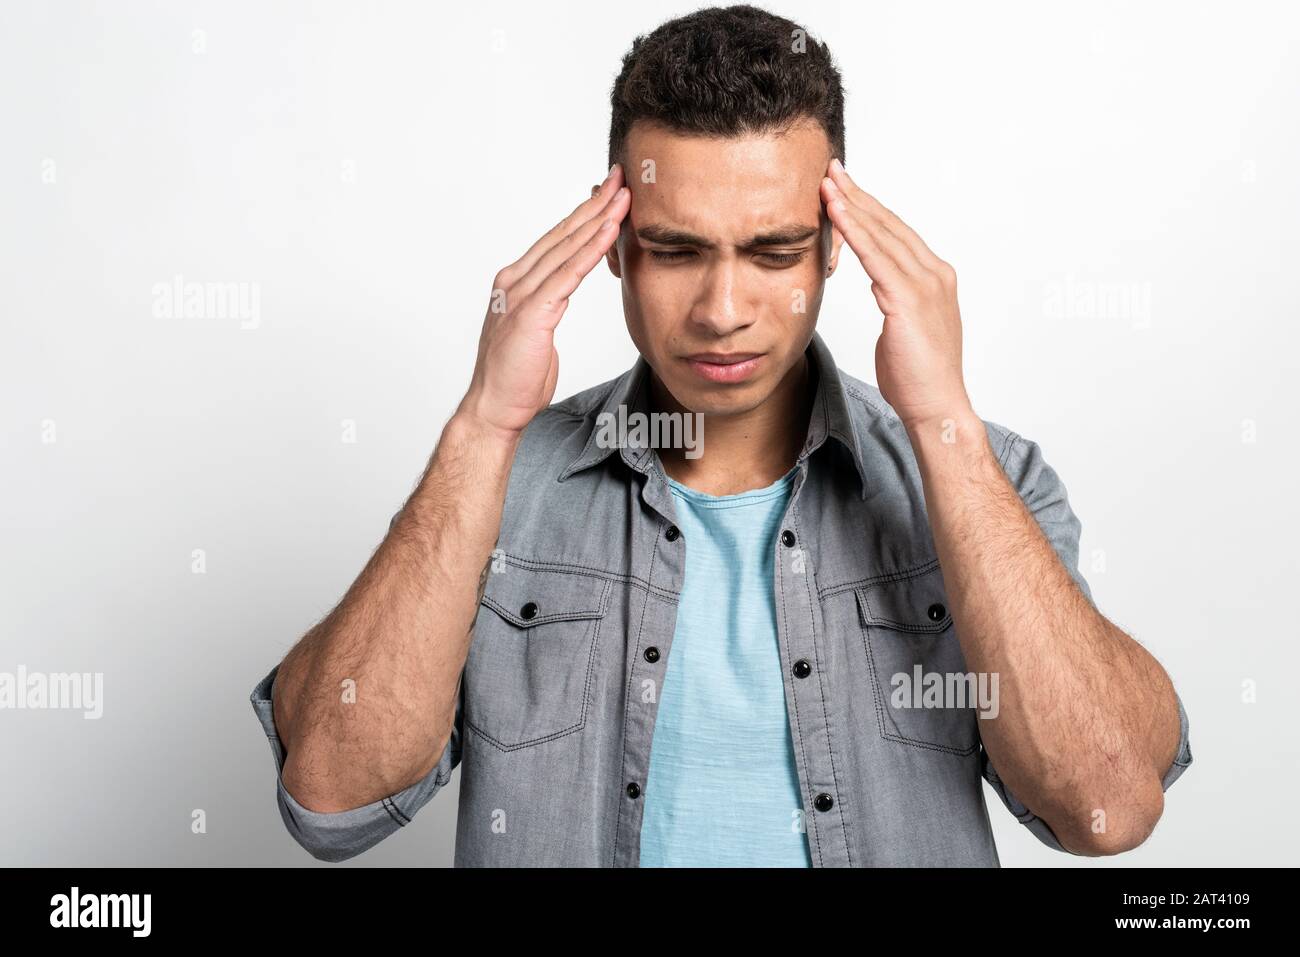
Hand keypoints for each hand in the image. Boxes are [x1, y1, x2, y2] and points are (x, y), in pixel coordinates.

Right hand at [459, 165, 630, 439]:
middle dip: (594, 203)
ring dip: (598, 218)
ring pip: (567, 248)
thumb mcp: (537, 332)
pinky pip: (568, 274)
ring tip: (624, 195)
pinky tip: (609, 230)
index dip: (583, 214)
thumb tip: (561, 296)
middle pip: (562, 234)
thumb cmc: (516, 378)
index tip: (608, 193)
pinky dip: (591, 249)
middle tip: (621, 176)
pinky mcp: (532, 312)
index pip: (556, 241)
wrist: (494, 409)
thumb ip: (548, 307)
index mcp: (516, 284)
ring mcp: (521, 294)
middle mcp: (515, 281)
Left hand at [820, 158, 971, 430]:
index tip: (846, 187)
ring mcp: (924, 285)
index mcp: (934, 278)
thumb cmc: (918, 376)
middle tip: (833, 169)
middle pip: (890, 224)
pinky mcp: (908, 301)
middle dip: (859, 195)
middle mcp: (934, 274)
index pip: (897, 233)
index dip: (870, 207)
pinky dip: (856, 233)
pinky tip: (838, 215)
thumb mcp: (903, 327)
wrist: (936, 406)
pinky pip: (876, 259)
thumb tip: (880, 287)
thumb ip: (894, 300)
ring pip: (882, 235)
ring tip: (828, 184)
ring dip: (853, 206)